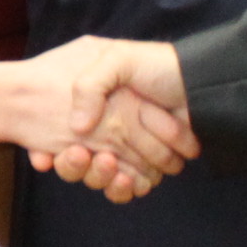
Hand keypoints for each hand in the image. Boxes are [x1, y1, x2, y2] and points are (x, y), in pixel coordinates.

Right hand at [31, 41, 194, 198]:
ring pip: (98, 178)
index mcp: (91, 107)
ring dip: (97, 178)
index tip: (48, 152)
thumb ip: (89, 86)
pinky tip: (125, 179)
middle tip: (81, 154)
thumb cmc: (158, 66)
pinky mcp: (146, 167)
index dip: (45, 147)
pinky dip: (122, 188)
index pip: (57, 135)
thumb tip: (76, 128)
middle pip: (75, 161)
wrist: (201, 83)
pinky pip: (126, 186)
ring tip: (107, 165)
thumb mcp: (116, 59)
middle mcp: (104, 131)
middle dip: (72, 165)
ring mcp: (125, 151)